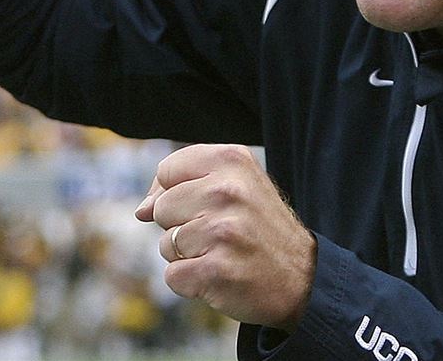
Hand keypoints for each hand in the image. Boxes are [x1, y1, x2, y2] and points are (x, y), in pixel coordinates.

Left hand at [134, 144, 315, 331]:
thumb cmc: (258, 228)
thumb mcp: (234, 186)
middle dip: (181, 225)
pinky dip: (191, 282)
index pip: (167, 171)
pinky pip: (173, 276)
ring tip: (223, 254)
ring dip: (188, 256)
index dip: (176, 192)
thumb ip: (184, 185)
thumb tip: (140, 210)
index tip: (205, 205)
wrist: (302, 278)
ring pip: (165, 244)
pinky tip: (221, 276)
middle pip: (161, 208)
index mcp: (232, 160)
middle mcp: (228, 191)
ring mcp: (223, 231)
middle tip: (220, 234)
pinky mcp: (217, 270)